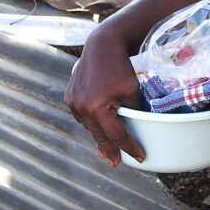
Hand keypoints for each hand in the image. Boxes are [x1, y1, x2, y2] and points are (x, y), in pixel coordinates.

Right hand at [64, 26, 144, 166]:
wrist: (101, 45)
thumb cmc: (120, 66)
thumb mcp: (132, 90)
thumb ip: (133, 110)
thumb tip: (140, 126)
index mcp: (97, 108)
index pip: (116, 136)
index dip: (128, 148)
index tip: (139, 158)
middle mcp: (81, 108)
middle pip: (99, 136)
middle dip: (109, 150)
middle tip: (116, 163)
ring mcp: (73, 102)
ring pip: (89, 126)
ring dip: (99, 136)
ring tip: (107, 149)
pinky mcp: (69, 96)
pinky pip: (83, 115)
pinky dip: (92, 121)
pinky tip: (98, 126)